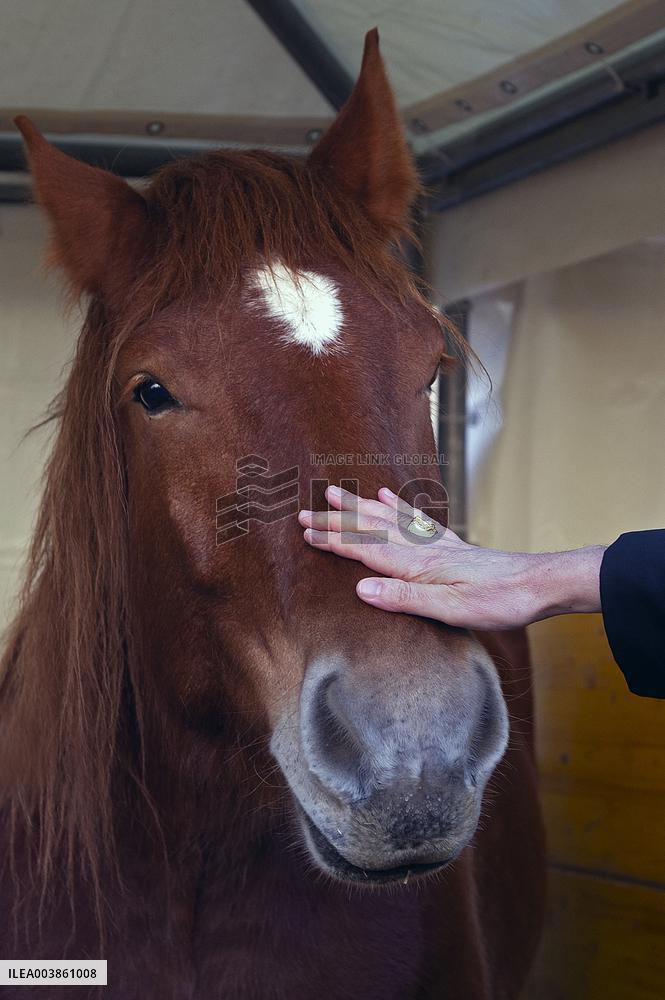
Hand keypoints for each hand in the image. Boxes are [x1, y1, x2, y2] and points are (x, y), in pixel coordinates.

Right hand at [298, 486, 604, 629]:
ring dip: (359, 507)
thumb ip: (405, 598)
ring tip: (335, 492)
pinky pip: (417, 519)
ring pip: (389, 518)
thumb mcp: (451, 610)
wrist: (538, 585)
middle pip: (370, 529)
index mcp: (417, 565)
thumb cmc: (498, 602)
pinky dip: (397, 505)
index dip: (334, 541)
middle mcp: (423, 548)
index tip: (305, 532)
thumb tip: (361, 588)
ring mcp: (437, 543)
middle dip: (336, 521)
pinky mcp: (451, 545)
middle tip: (303, 512)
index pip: (365, 549)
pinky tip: (387, 494)